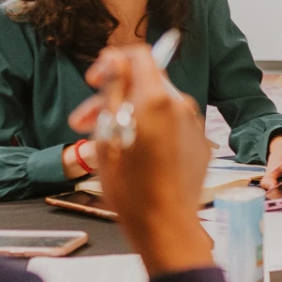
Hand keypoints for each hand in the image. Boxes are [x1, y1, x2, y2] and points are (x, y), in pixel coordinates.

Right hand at [72, 45, 213, 276]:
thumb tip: (116, 61)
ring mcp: (194, 125)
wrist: (166, 226)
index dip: (113, 62)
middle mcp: (181, 106)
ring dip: (128, 116)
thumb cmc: (132, 189)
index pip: (140, 56)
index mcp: (157, 101)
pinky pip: (171, 125)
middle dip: (112, 98)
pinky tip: (131, 153)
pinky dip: (150, 130)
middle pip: (144, 84)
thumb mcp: (107, 137)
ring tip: (102, 142)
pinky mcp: (199, 143)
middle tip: (82, 120)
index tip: (96, 80)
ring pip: (156, 106)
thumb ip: (114, 94)